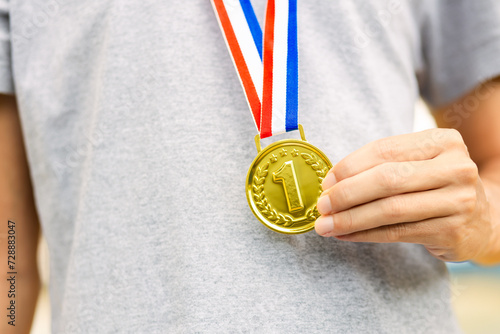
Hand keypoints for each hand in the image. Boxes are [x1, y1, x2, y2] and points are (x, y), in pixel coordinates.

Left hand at [315, 129, 492, 261]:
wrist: (482, 218)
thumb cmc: (436, 185)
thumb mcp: (418, 163)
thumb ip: (381, 165)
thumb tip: (331, 182)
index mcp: (443, 141)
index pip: (385, 150)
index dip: (349, 167)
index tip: (326, 183)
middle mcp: (455, 168)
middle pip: (386, 180)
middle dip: (346, 194)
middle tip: (321, 206)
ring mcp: (458, 201)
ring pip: (390, 210)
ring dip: (350, 219)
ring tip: (325, 225)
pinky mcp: (453, 231)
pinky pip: (397, 233)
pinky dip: (365, 234)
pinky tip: (345, 235)